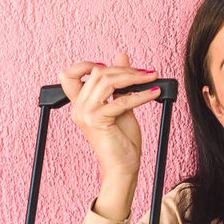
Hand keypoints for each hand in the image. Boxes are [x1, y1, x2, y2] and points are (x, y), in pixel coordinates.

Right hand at [59, 54, 159, 219]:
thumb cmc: (122, 139)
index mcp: (79, 104)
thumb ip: (119, 82)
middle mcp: (78, 108)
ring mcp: (85, 115)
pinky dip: (141, 94)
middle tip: (146, 73)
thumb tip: (121, 56)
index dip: (86, 64)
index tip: (112, 65)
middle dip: (125, 69)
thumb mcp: (121, 104)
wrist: (123, 166)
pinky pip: (121, 100)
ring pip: (107, 81)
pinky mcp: (98, 121)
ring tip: (151, 79)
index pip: (69, 75)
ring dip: (133, 77)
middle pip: (97, 73)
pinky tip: (154, 92)